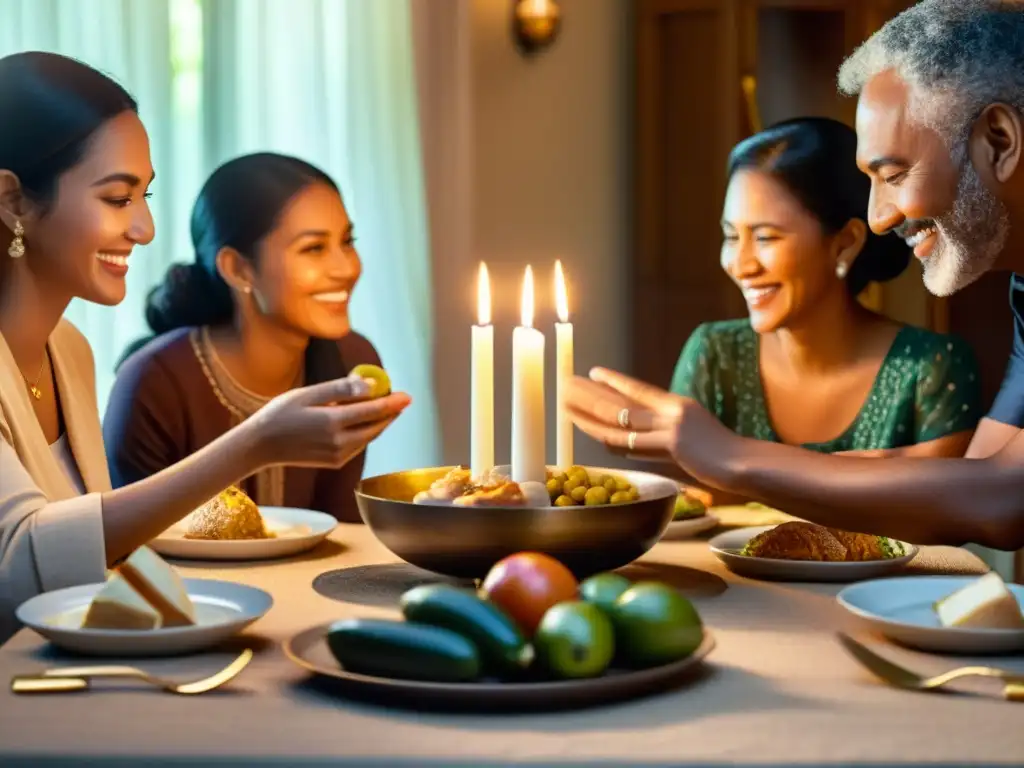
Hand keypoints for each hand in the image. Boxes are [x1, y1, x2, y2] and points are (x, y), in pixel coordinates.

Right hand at [248, 374, 410, 468]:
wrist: (260, 446)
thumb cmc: (281, 413)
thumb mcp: (307, 394)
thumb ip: (340, 389)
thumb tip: (370, 384)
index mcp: (332, 422)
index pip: (372, 411)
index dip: (392, 403)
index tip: (407, 395)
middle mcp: (338, 442)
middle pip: (376, 426)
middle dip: (390, 413)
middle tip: (400, 399)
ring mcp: (338, 456)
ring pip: (369, 436)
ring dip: (380, 422)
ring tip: (387, 406)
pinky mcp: (335, 463)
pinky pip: (358, 444)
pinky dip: (366, 432)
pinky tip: (366, 420)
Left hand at [563, 367, 738, 484]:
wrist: (745, 464)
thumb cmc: (723, 456)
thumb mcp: (694, 436)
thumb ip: (666, 436)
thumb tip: (637, 443)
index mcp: (678, 405)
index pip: (639, 389)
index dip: (614, 381)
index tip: (594, 373)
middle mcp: (672, 410)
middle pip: (622, 400)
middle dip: (591, 393)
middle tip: (567, 385)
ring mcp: (671, 426)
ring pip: (620, 420)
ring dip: (590, 415)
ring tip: (567, 408)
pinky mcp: (673, 444)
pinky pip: (633, 444)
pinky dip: (611, 441)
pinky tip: (594, 436)